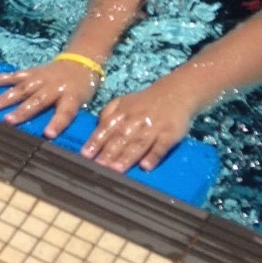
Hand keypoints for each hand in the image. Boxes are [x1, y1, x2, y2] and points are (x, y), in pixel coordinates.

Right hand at [0, 59, 98, 136]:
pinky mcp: (30, 72)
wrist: (79, 63)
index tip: (47, 135)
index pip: (65, 112)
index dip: (56, 123)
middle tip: (8, 121)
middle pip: (38, 100)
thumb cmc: (80, 90)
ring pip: (22, 88)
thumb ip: (68, 118)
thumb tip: (56, 141)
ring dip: (6, 97)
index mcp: (71, 97)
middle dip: (23, 111)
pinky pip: (13, 76)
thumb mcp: (82, 104)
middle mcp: (54, 86)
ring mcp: (40, 78)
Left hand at [80, 76, 195, 172]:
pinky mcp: (170, 134)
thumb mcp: (123, 101)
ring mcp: (154, 127)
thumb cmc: (144, 102)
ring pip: (138, 143)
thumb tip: (97, 127)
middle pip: (121, 138)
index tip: (86, 154)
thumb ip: (108, 113)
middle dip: (109, 152)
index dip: (96, 141)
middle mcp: (136, 120)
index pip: (106, 128)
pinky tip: (145, 166)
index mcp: (123, 112)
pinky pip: (161, 146)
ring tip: (117, 170)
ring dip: (127, 157)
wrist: (175, 93)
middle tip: (99, 166)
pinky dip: (153, 156)